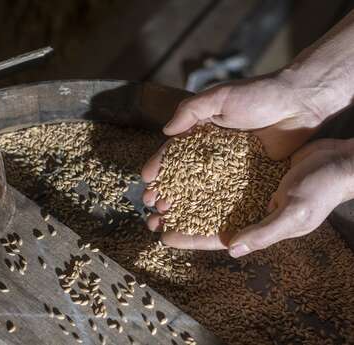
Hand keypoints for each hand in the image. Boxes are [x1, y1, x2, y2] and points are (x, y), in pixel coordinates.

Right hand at [141, 72, 335, 226]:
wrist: (298, 104)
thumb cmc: (258, 94)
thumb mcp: (219, 97)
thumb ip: (190, 110)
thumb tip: (166, 132)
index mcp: (201, 132)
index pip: (174, 152)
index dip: (159, 165)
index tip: (146, 179)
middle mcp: (211, 152)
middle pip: (183, 176)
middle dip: (166, 191)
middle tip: (152, 207)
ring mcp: (228, 167)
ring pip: (200, 189)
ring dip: (183, 205)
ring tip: (167, 218)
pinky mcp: (246, 178)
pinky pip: (225, 195)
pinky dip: (211, 208)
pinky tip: (199, 222)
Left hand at [159, 138, 353, 256]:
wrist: (337, 161)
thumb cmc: (321, 190)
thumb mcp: (295, 213)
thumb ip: (265, 231)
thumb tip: (233, 249)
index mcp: (256, 225)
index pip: (216, 237)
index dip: (190, 238)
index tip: (164, 237)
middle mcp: (247, 210)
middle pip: (205, 217)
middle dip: (180, 218)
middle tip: (152, 217)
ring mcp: (246, 190)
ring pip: (207, 196)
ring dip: (184, 197)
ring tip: (161, 195)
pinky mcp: (248, 171)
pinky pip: (218, 175)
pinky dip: (200, 175)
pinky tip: (182, 169)